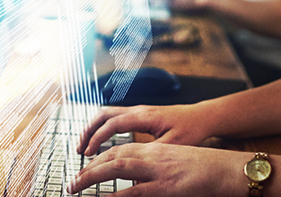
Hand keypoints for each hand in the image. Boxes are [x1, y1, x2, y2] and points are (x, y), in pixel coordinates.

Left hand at [68, 142, 244, 196]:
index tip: (83, 168)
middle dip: (88, 168)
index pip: (121, 149)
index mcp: (157, 150)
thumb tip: (138, 183)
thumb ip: (157, 169)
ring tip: (75, 187)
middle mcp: (155, 156)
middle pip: (114, 156)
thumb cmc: (209, 170)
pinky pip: (136, 191)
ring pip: (118, 168)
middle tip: (71, 182)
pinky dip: (116, 195)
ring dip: (92, 177)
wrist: (232, 170)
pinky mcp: (168, 187)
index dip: (99, 158)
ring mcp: (160, 171)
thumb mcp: (179, 164)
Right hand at [77, 104, 213, 156]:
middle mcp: (138, 110)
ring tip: (85, 146)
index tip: (87, 153)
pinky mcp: (140, 115)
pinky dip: (103, 127)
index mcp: (145, 116)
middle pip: (104, 114)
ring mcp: (138, 111)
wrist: (201, 117)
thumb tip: (133, 170)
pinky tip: (101, 141)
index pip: (113, 124)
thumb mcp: (173, 145)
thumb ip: (152, 154)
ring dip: (93, 128)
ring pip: (107, 114)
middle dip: (88, 130)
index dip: (97, 138)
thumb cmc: (191, 130)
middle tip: (78, 149)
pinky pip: (115, 117)